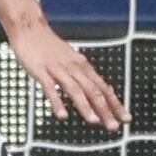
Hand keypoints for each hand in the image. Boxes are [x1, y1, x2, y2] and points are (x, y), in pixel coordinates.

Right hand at [5, 15, 127, 131]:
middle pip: (93, 91)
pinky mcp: (41, 71)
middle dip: (105, 110)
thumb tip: (96, 90)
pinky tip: (62, 115)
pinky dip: (57, 102)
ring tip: (94, 121)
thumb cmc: (48, 45)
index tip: (125, 119)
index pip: (104, 88)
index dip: (116, 104)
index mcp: (83, 66)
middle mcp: (74, 68)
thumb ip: (82, 76)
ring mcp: (57, 70)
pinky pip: (50, 88)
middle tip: (113, 126)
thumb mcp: (71, 59)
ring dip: (86, 107)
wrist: (31, 28)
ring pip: (75, 90)